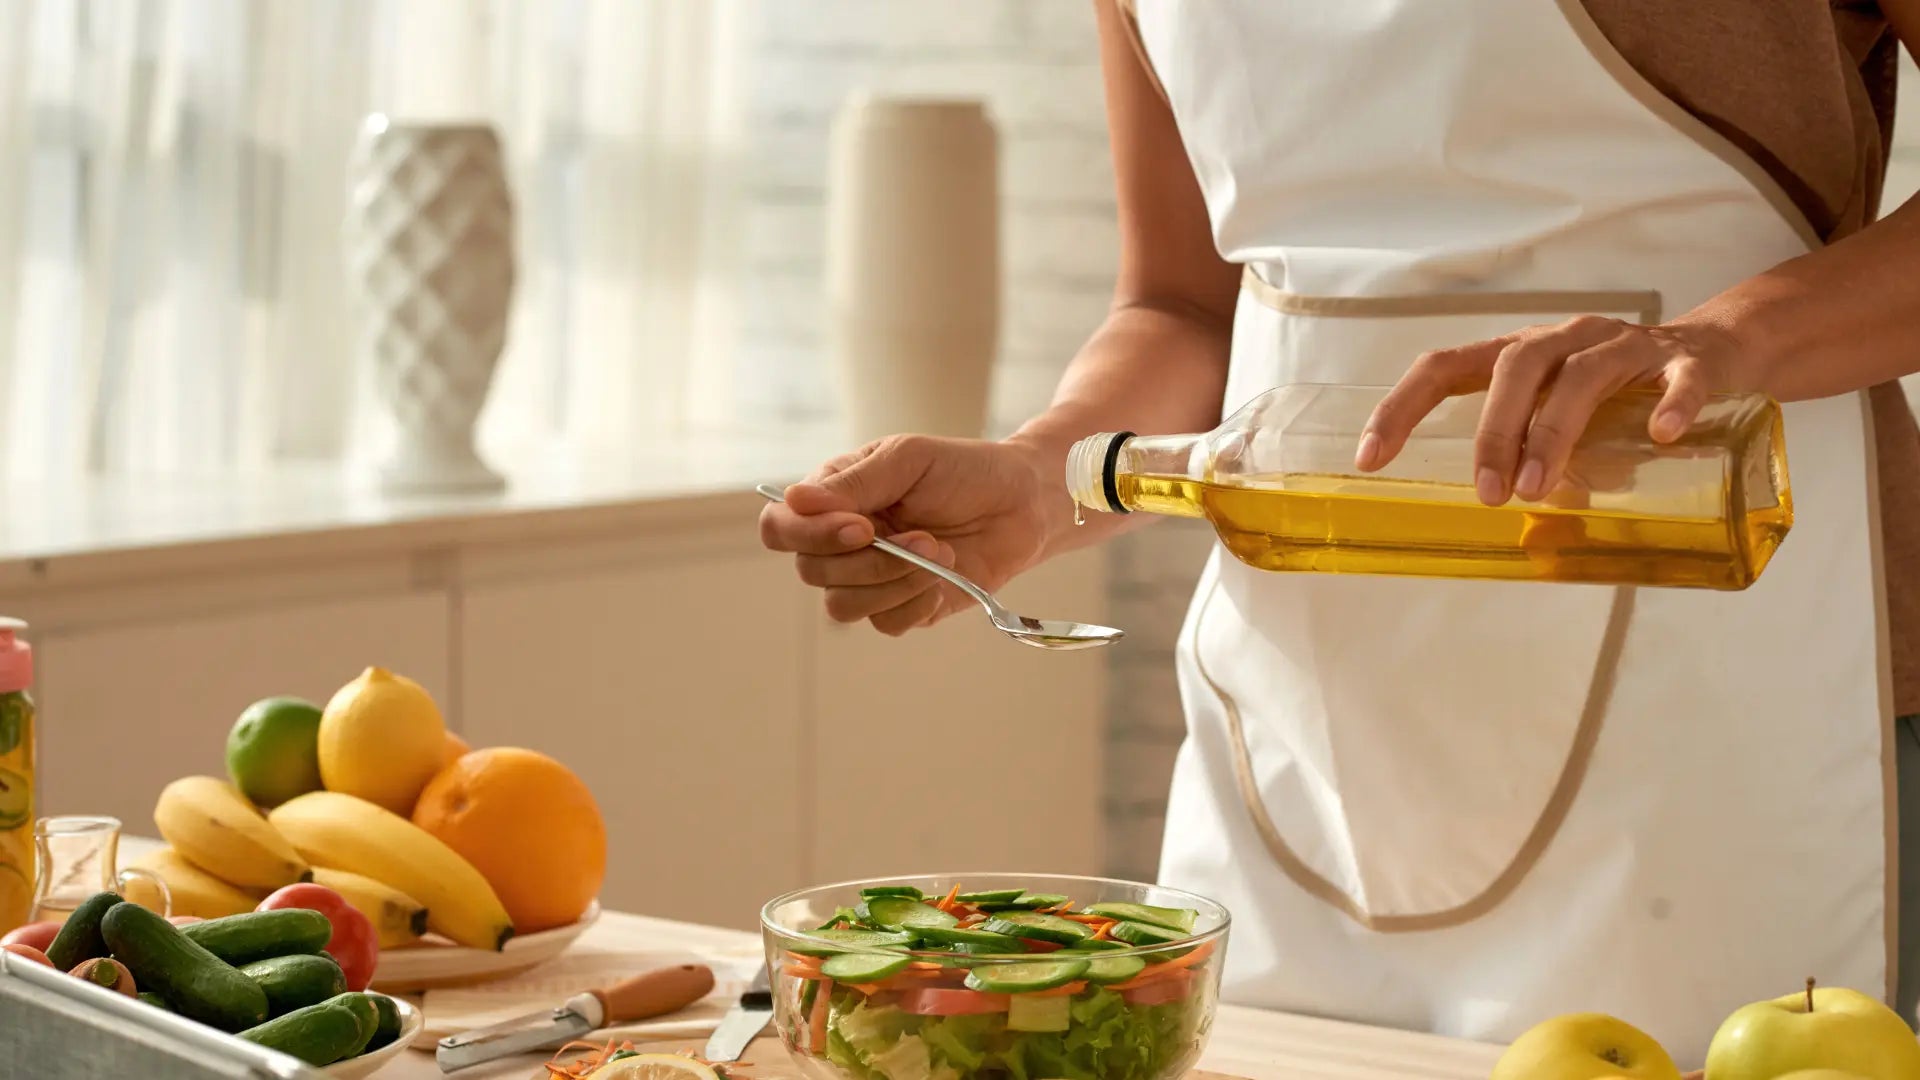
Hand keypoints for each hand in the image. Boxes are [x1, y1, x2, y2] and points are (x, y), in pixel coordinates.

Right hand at [758, 434, 1054, 635]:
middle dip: (870, 560)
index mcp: (832, 499)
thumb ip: (855, 482)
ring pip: (842, 605)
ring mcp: (869, 578)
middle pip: (811, 572)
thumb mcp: (908, 459)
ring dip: (894, 581)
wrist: (1022, 504)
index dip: (809, 535)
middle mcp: (841, 542)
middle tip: (925, 536)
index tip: (863, 526)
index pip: (781, 526)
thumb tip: (795, 499)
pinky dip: (915, 602)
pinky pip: (884, 624)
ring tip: (940, 552)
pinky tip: (942, 577)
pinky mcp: (902, 607)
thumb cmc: (964, 470)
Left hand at [1356, 314, 1759, 504]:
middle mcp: (1566, 340)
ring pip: (1582, 375)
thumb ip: (1535, 462)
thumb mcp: (1566, 423)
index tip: (1369, 459)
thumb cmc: (1621, 395)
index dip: (1400, 408)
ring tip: (1538, 488)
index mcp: (1522, 355)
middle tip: (1488, 495)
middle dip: (1493, 432)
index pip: (1444, 368)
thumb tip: (1513, 530)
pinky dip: (1672, 403)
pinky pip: (1681, 377)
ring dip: (1553, 431)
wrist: (1720, 351)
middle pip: (1515, 368)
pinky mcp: (1689, 361)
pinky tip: (1663, 434)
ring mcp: (1627, 346)